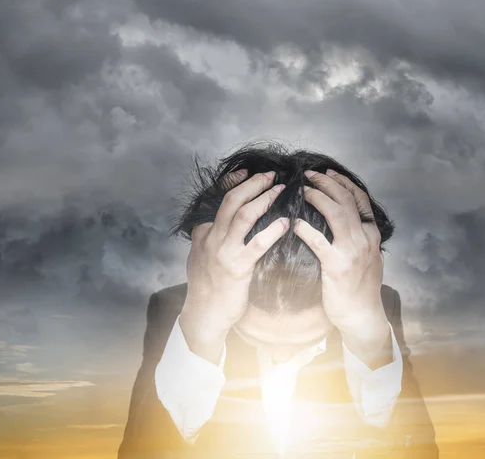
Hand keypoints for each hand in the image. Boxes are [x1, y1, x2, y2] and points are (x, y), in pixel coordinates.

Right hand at [180, 169, 288, 363]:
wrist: (204, 314)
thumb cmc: (206, 285)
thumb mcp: (200, 255)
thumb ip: (209, 236)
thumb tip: (219, 221)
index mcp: (204, 232)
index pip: (218, 198)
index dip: (233, 181)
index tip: (247, 171)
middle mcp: (212, 237)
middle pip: (232, 201)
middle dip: (253, 184)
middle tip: (270, 174)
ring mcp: (224, 251)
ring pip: (244, 216)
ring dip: (264, 199)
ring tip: (279, 190)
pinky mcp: (238, 267)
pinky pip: (257, 244)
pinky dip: (272, 230)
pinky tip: (285, 223)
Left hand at [293, 169, 390, 367]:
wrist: (362, 315)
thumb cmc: (362, 287)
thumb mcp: (369, 257)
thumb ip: (361, 237)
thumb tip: (350, 220)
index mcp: (372, 234)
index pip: (360, 199)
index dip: (344, 183)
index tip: (330, 173)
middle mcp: (364, 238)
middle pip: (346, 200)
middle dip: (327, 183)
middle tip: (310, 175)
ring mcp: (352, 251)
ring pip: (336, 213)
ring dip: (317, 197)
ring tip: (302, 190)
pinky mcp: (337, 265)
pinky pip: (319, 241)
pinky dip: (306, 229)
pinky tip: (294, 223)